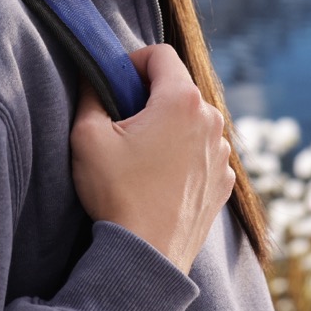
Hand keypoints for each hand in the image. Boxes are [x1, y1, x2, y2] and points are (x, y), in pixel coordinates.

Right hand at [69, 42, 234, 274]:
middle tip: (122, 123)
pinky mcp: (224, 181)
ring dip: (169, 127)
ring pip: (192, 121)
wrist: (146, 255)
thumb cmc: (117, 193)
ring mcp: (221, 154)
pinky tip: (158, 179)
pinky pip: (202, 152)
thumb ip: (90, 94)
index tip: (114, 84)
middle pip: (178, 88)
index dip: (132, 62)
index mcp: (182, 101)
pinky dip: (183, 156)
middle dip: (150, 97)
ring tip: (141, 156)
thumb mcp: (87, 136)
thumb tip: (93, 75)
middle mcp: (211, 121)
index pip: (160, 55)